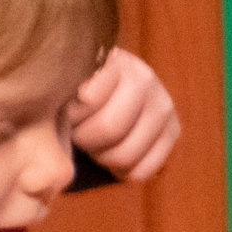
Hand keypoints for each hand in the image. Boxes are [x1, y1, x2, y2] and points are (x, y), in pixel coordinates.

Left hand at [67, 47, 181, 183]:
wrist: (107, 94)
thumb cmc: (75, 93)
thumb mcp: (64, 86)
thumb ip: (61, 95)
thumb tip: (58, 115)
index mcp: (112, 60)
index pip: (89, 99)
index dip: (71, 116)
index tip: (64, 115)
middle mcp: (145, 77)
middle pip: (110, 128)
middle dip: (86, 140)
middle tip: (77, 136)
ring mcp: (163, 104)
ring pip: (127, 153)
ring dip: (104, 158)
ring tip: (95, 147)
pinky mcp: (174, 130)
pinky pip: (145, 168)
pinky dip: (125, 172)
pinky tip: (115, 158)